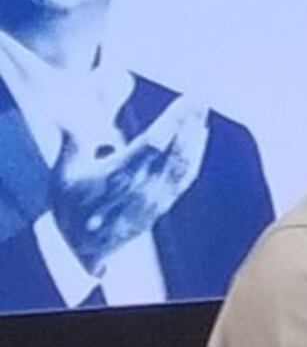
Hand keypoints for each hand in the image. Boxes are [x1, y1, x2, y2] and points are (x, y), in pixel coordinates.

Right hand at [45, 99, 206, 271]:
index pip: (154, 143)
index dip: (174, 119)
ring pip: (184, 165)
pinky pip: (184, 178)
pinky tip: (199, 141)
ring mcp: (156, 200)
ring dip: (195, 138)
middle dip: (190, 122)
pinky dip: (194, 156)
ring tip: (201, 114)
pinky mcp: (163, 206)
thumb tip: (68, 110)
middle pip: (175, 151)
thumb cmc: (70, 206)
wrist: (81, 247)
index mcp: (117, 177)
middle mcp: (143, 189)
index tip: (186, 99)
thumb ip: (75, 138)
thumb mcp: (64, 171)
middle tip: (200, 99)